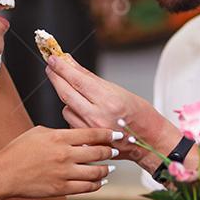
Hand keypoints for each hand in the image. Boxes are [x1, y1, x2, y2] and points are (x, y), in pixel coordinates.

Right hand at [0, 126, 116, 198]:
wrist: (4, 173)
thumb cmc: (17, 151)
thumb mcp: (38, 132)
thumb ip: (59, 133)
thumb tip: (76, 136)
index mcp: (59, 137)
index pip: (92, 134)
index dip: (108, 134)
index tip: (117, 134)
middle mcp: (64, 155)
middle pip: (98, 153)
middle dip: (111, 151)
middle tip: (115, 150)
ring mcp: (64, 173)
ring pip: (96, 172)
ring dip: (106, 170)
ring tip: (109, 168)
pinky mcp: (61, 189)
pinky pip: (86, 188)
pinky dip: (97, 185)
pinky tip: (100, 182)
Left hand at [45, 54, 179, 171]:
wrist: (150, 141)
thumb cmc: (139, 114)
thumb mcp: (118, 91)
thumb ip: (91, 79)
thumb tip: (71, 63)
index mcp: (108, 101)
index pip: (77, 80)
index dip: (62, 68)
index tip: (53, 58)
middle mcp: (97, 117)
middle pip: (66, 93)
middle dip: (55, 77)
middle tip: (50, 66)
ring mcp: (91, 131)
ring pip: (66, 108)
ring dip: (67, 98)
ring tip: (78, 94)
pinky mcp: (87, 141)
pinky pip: (72, 122)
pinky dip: (74, 114)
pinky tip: (85, 113)